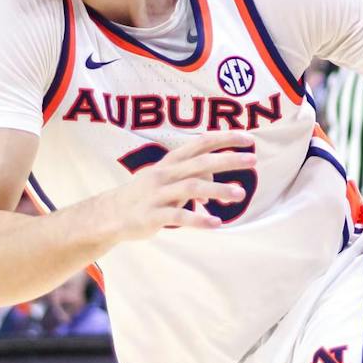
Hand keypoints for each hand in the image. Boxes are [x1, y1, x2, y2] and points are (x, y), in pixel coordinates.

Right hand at [103, 134, 257, 239]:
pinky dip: (199, 219)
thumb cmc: (146, 195)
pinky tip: (216, 223)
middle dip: (228, 159)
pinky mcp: (152, 216)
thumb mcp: (168, 181)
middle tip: (253, 160)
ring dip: (218, 189)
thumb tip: (218, 183)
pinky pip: (178, 216)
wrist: (109, 215)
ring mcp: (157, 194)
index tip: (247, 138)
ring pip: (191, 187)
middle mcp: (164, 174)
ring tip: (240, 194)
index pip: (200, 143)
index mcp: (170, 162)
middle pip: (200, 162)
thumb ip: (193, 178)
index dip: (224, 139)